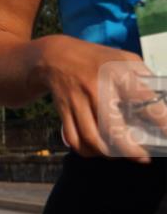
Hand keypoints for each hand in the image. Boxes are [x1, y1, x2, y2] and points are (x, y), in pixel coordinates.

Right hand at [40, 37, 157, 161]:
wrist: (56, 56)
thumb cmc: (97, 58)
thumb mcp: (125, 58)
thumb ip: (143, 77)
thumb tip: (161, 99)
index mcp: (118, 74)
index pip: (144, 101)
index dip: (160, 121)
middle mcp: (96, 89)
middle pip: (112, 129)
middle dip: (130, 150)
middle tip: (143, 157)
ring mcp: (77, 102)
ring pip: (91, 138)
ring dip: (108, 153)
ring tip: (120, 155)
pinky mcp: (64, 111)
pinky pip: (73, 138)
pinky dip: (86, 150)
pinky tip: (97, 151)